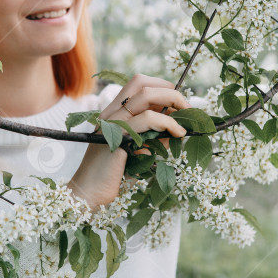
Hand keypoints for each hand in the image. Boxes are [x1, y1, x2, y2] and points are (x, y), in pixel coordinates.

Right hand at [68, 74, 189, 208]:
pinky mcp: (118, 136)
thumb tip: (180, 127)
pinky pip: (148, 119)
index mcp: (114, 113)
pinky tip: (178, 134)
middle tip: (188, 108)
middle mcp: (111, 113)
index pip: (138, 83)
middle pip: (142, 83)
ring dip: (173, 103)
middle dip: (171, 92)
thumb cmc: (114, 175)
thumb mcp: (140, 151)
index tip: (178, 104)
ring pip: (146, 95)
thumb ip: (156, 137)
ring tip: (185, 123)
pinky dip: (169, 123)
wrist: (89, 194)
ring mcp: (113, 123)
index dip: (161, 86)